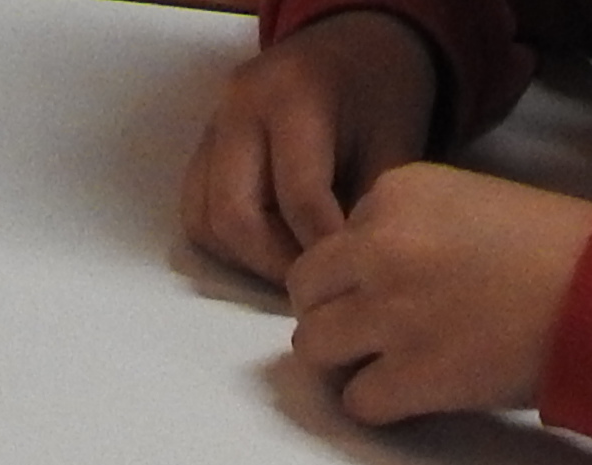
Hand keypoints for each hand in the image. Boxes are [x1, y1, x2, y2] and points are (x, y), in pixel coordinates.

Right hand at [182, 14, 441, 285]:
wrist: (351, 49)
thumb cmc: (378, 96)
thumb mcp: (394, 144)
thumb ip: (370, 208)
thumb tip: (351, 276)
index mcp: (294, 95)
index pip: (299, 197)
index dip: (323, 252)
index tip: (347, 280)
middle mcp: (240, 108)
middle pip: (234, 216)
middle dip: (275, 265)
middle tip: (315, 287)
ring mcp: (212, 127)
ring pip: (206, 223)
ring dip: (248, 261)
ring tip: (295, 271)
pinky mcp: (202, 149)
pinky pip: (198, 214)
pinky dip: (230, 246)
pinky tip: (270, 251)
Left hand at [287, 165, 591, 422]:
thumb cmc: (561, 248)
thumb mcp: (473, 201)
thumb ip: (413, 226)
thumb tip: (373, 274)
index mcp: (396, 193)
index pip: (339, 238)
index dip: (363, 270)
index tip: (406, 287)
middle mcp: (379, 248)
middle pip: (307, 292)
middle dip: (332, 315)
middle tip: (371, 336)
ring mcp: (390, 314)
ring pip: (314, 348)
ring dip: (344, 363)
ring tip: (386, 368)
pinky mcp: (410, 376)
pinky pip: (356, 402)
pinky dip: (378, 406)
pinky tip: (413, 397)